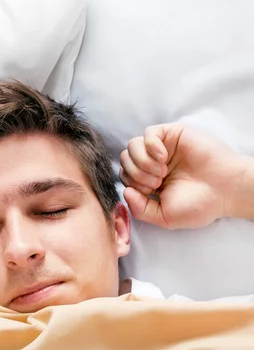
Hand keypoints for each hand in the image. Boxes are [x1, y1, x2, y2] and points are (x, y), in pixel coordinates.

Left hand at [119, 123, 245, 228]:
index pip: (124, 177)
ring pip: (132, 146)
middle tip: (156, 183)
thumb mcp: (164, 217)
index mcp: (149, 183)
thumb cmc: (199, 205)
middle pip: (125, 160)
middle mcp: (153, 164)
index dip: (131, 184)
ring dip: (141, 161)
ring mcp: (162, 148)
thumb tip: (125, 191)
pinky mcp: (172, 135)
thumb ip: (140, 210)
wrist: (225, 189)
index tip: (150, 192)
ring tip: (161, 172)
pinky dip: (150, 145)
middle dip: (135, 174)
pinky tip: (163, 157)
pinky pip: (149, 132)